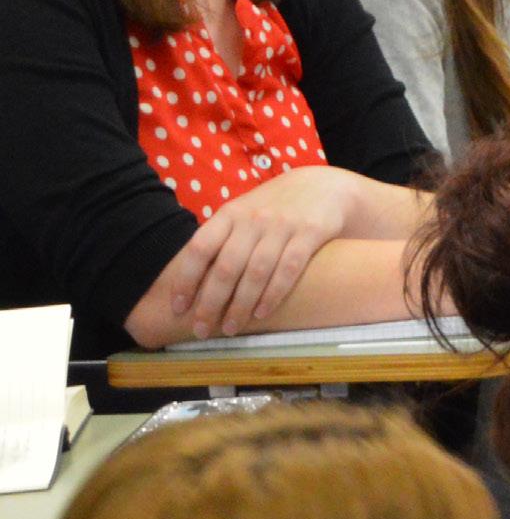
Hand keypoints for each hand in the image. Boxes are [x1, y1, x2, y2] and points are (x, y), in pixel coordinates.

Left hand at [162, 166, 363, 334]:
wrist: (323, 187)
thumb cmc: (275, 208)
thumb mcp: (244, 212)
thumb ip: (222, 237)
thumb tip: (191, 277)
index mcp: (229, 214)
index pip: (200, 248)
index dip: (186, 279)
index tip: (178, 307)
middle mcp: (253, 219)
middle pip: (226, 266)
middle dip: (211, 302)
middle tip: (201, 330)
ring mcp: (282, 226)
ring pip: (256, 272)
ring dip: (240, 305)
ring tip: (231, 328)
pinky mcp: (310, 233)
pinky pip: (289, 269)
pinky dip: (273, 294)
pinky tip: (262, 313)